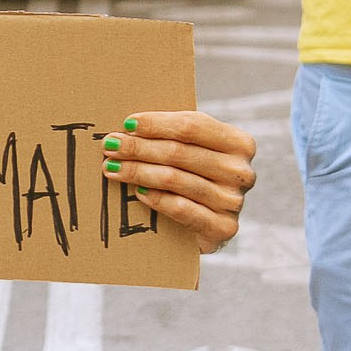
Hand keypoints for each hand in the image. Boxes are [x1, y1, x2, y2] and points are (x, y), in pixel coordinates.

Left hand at [107, 111, 257, 255]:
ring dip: (138, 171)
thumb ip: (171, 137)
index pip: (192, 126)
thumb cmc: (192, 177)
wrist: (207, 225)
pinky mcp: (222, 227)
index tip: (126, 124)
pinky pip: (182, 208)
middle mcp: (240, 171)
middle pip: (179, 152)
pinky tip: (137, 193)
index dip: (156, 124)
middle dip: (139, 148)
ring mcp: (233, 200)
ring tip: (111, 167)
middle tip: (109, 146)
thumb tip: (128, 126)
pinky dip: (156, 199)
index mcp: (238, 143)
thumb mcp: (191, 152)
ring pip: (175, 179)